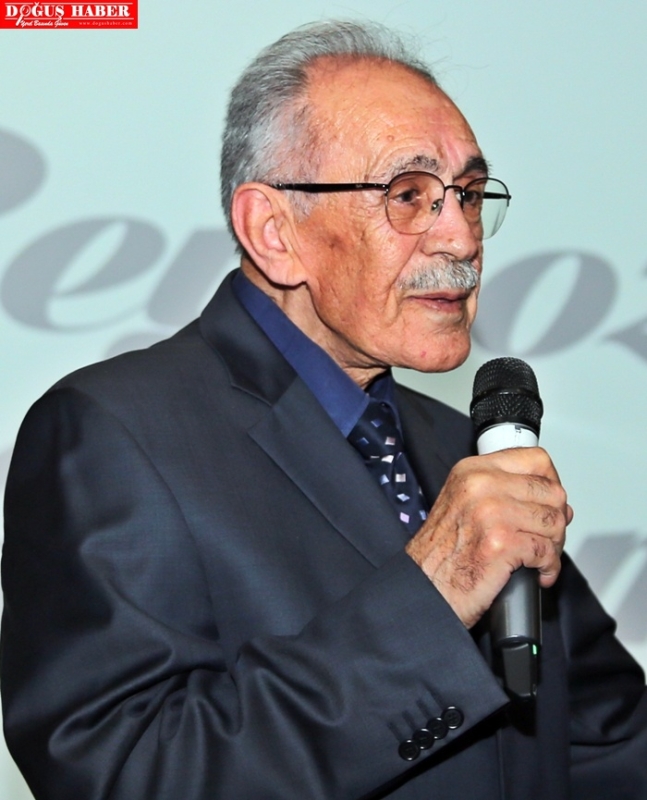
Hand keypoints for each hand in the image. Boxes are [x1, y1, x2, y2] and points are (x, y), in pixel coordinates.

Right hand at [405, 447, 572, 628]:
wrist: (424, 587)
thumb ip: (503, 492)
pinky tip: (539, 573)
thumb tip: (554, 501)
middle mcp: (482, 485)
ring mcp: (492, 512)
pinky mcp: (502, 543)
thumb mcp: (463, 503)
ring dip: (554, 546)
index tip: (548, 502)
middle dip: (556, 520)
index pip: (536, 460)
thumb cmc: (442, 553)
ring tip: (540, 558)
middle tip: (546, 538)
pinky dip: (549, 567)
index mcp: (473, 470)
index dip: (552, 482)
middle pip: (552, 493)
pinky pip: (547, 552)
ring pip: (554, 522)